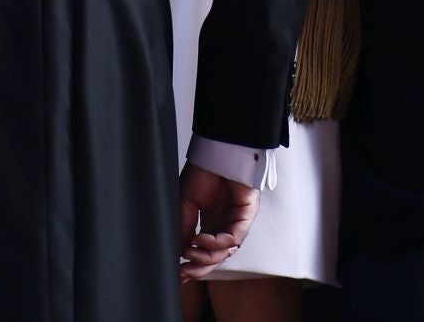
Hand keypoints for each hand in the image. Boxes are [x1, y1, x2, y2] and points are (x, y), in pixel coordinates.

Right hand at [178, 163, 257, 281]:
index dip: (192, 265)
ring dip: (207, 256)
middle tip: (184, 271)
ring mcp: (235, 222)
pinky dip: (217, 243)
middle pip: (215, 257)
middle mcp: (223, 225)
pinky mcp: (246, 215)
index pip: (203, 252)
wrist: (217, 151)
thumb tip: (178, 252)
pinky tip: (201, 238)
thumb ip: (183, 227)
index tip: (178, 273)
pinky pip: (234, 238)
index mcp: (210, 222)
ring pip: (225, 252)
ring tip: (191, 250)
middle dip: (199, 268)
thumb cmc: (204, 170)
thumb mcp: (185, 202)